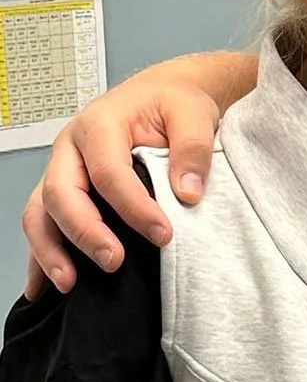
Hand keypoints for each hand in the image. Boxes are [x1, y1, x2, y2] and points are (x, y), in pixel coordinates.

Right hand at [22, 76, 221, 296]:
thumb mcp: (193, 112)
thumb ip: (193, 148)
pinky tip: (42, 287)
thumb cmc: (172, 102)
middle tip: (114, 261)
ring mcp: (60, 169)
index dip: (133, 208)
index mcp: (100, 123)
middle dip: (84, 232)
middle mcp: (70, 147)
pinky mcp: (60, 188)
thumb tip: (188, 193)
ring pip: (39, 212)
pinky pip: (40, 223)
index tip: (163, 234)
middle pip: (61, 193)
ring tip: (69, 284)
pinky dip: (38, 255)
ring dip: (49, 250)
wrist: (159, 93)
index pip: (109, 172)